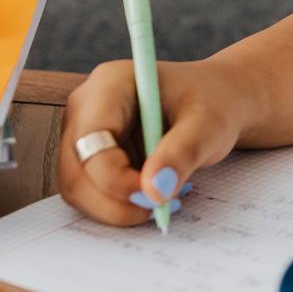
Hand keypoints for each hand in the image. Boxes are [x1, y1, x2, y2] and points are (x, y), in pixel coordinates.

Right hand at [57, 57, 256, 225]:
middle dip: (114, 201)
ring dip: (117, 208)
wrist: (217, 103)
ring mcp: (83, 134)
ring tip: (165, 200)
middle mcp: (86, 108)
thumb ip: (183, 152)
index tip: (152, 196)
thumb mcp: (210, 124)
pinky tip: (155, 195)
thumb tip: (154, 191)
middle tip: (160, 207)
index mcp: (110, 84)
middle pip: (75, 169)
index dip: (114, 176)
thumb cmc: (213, 104)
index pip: (90, 137)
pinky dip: (120, 205)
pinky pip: (90, 194)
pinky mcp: (89, 158)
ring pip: (78, 188)